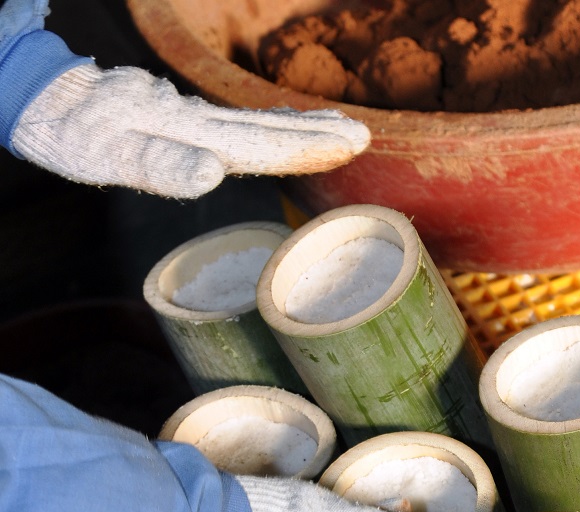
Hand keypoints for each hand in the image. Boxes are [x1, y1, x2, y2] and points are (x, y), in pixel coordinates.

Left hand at [11, 63, 369, 197]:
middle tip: (362, 137)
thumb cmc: (72, 131)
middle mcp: (196, 124)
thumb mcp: (106, 154)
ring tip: (339, 133)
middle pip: (266, 130)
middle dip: (316, 135)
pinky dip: (264, 124)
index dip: (307, 146)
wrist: (43, 97)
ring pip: (254, 123)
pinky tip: (278, 128)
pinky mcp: (178, 120)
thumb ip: (158, 165)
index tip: (351, 142)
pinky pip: (234, 123)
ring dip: (298, 129)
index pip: (261, 143)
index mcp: (190, 134)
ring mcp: (189, 119)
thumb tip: (212, 173)